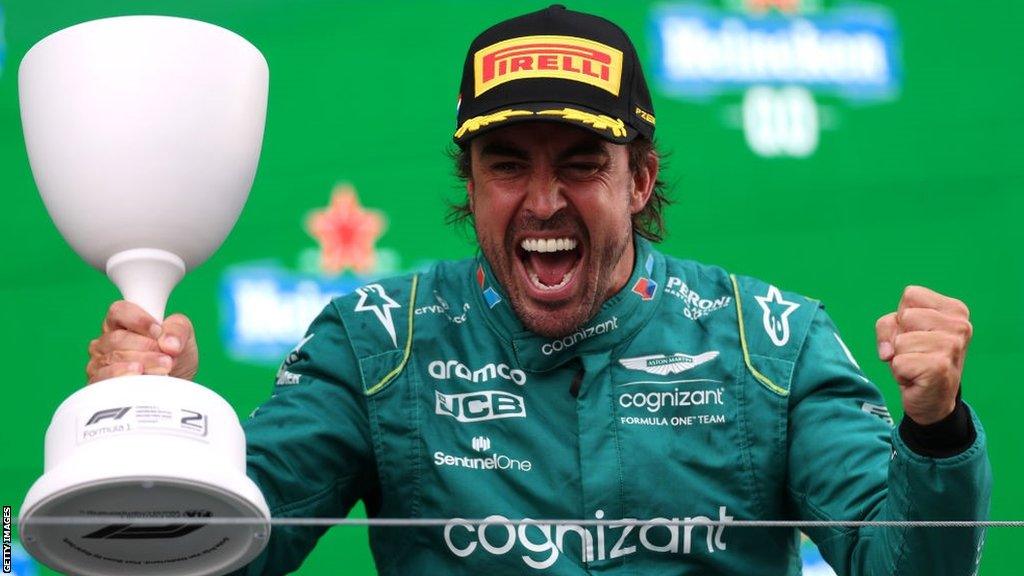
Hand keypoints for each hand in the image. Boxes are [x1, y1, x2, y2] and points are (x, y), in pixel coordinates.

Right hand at [87, 301, 198, 382]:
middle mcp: (107, 340)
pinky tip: (140, 376)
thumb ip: (178, 330)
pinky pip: (105, 379)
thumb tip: (168, 342)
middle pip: (117, 338)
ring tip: (164, 368)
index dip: (139, 320)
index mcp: (122, 322)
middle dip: (146, 347)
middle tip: (167, 357)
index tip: (158, 331)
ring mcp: (100, 362)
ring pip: (113, 358)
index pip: (119, 311)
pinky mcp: (99, 383)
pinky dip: (126, 377)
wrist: (177, 386)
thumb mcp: (184, 337)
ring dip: (143, 363)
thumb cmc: (175, 357)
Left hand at [875, 286, 971, 424]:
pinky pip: (898, 362)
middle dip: (899, 337)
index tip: (915, 334)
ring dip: (900, 357)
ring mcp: (952, 346)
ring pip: (899, 341)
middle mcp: (960, 325)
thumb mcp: (900, 333)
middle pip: (903, 315)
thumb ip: (887, 326)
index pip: (910, 294)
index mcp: (954, 309)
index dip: (901, 316)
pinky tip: (917, 379)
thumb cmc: (916, 359)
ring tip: (916, 366)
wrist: (933, 400)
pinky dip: (900, 373)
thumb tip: (889, 352)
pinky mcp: (939, 367)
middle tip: (916, 354)